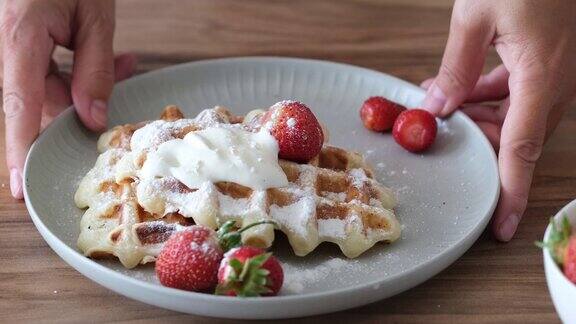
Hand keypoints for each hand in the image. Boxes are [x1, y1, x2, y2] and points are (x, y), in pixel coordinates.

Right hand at [0, 0, 136, 198]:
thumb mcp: (94, 18)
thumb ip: (95, 69)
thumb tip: (92, 118)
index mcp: (18, 40)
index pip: (18, 108)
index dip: (20, 150)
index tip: (20, 187)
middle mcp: (9, 49)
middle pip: (41, 102)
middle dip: (82, 106)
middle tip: (118, 92)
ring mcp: (16, 48)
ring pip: (52, 89)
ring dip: (90, 83)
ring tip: (124, 61)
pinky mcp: (26, 44)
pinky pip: (53, 72)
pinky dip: (83, 69)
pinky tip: (117, 58)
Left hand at [421, 0, 575, 240]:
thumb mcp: (476, 14)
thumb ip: (456, 67)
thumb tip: (435, 107)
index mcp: (541, 77)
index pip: (522, 150)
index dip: (509, 192)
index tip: (500, 227)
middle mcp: (556, 82)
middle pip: (512, 135)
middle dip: (473, 140)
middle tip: (435, 133)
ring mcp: (557, 73)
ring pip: (513, 115)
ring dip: (475, 115)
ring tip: (436, 104)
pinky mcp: (549, 61)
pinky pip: (517, 92)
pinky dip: (487, 94)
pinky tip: (456, 85)